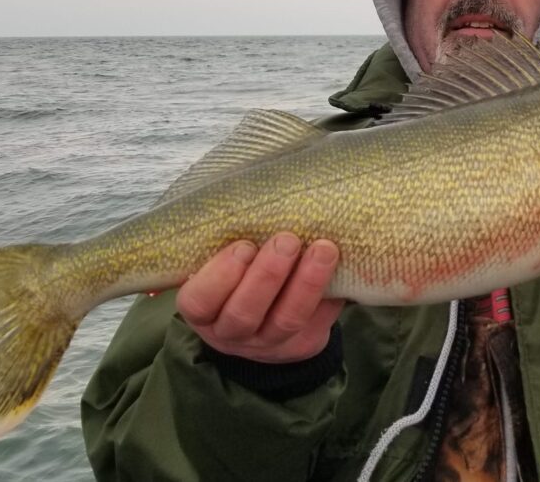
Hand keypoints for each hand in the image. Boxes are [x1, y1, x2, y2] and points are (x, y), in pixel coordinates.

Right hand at [176, 233, 344, 363]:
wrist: (264, 318)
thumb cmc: (237, 274)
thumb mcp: (219, 260)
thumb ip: (225, 239)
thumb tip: (249, 195)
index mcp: (203, 310)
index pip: (199, 301)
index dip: (220, 276)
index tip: (243, 246)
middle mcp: (230, 332)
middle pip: (245, 312)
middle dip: (268, 275)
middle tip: (288, 240)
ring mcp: (267, 344)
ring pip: (287, 320)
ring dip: (307, 283)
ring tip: (324, 249)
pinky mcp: (301, 345)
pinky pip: (317, 323)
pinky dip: (329, 296)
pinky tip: (341, 268)